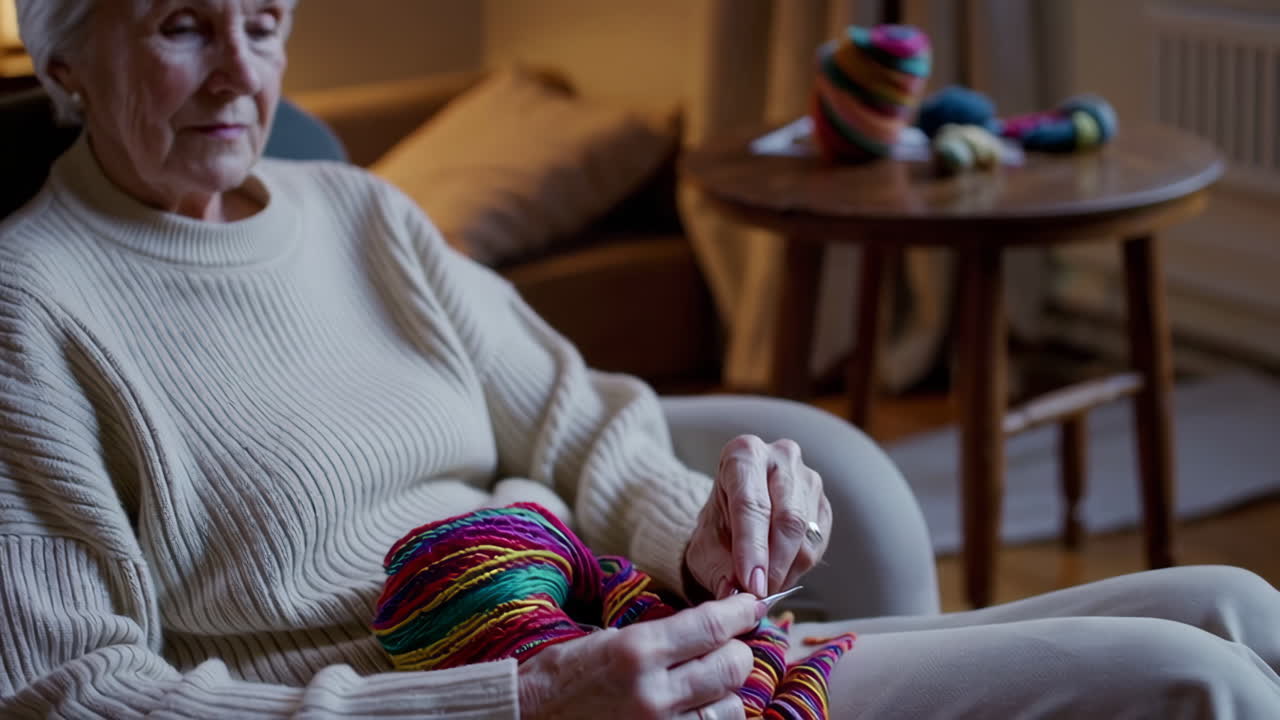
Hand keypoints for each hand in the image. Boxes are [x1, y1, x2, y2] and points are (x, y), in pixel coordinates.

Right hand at [517, 594, 761, 719]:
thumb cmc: (562, 676)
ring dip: (727, 692)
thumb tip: (712, 627)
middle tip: (728, 646)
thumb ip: (662, 636)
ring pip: (732, 707)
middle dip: (737, 652)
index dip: (741, 613)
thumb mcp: (609, 640)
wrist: (528, 719)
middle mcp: (654, 691)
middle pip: (732, 666)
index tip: (752, 606)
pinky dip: (711, 718)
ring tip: (709, 684)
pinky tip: (698, 708)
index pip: (711, 626)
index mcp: (636, 650)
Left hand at [684, 435, 830, 598]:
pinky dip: (799, 568)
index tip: (751, 584)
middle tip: (760, 596)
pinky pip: (818, 543)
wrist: (731, 517)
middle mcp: (781, 457)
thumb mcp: (706, 544)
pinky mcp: (823, 503)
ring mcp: (808, 479)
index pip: (751, 503)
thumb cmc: (717, 524)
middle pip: (787, 518)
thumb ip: (720, 568)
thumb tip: (734, 596)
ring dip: (786, 571)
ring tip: (764, 589)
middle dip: (774, 565)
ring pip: (806, 534)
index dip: (752, 548)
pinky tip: (779, 576)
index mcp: (743, 454)